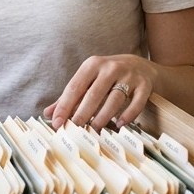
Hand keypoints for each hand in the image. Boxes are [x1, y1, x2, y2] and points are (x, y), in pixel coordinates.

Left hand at [43, 54, 157, 130]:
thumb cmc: (109, 77)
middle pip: (94, 93)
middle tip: (75, 128)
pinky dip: (128, 115)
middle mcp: (111, 67)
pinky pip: (137, 102)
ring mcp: (130, 76)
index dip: (65, 106)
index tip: (57, 123)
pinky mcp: (145, 85)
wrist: (143, 67)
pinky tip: (120, 125)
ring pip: (115, 99)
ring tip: (95, 129)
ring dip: (104, 116)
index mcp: (93, 65)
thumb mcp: (89, 80)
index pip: (75, 87)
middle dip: (83, 113)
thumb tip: (49, 114)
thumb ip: (70, 97)